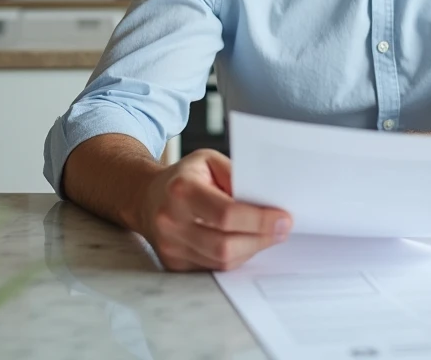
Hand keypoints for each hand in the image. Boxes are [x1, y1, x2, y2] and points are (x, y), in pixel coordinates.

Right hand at [138, 149, 291, 270]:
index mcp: (182, 190)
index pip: (226, 214)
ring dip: (251, 250)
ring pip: (221, 261)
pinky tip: (244, 243)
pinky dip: (235, 258)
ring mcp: (170, 246)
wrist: (146, 197)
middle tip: (282, 230)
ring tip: (265, 235)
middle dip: (261, 239)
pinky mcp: (173, 264)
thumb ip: (236, 176)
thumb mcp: (209, 161)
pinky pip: (213, 268)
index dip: (259, 220)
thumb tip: (267, 199)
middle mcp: (171, 221)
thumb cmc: (184, 178)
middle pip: (225, 244)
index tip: (284, 219)